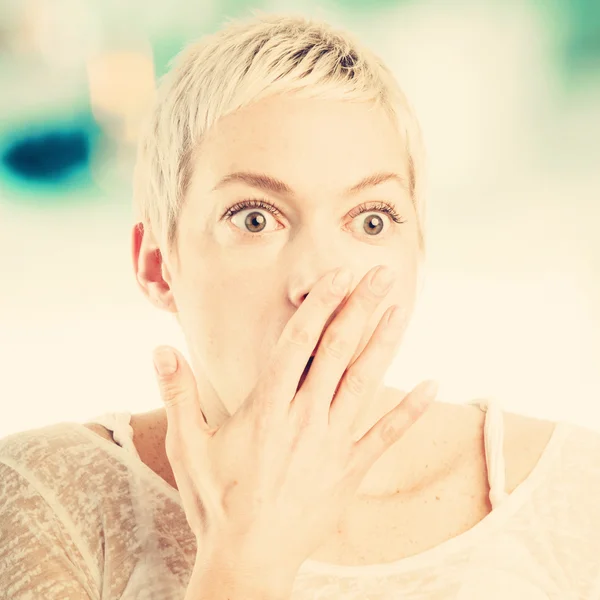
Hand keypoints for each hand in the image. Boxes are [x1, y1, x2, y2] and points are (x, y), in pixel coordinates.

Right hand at [152, 265, 437, 576]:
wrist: (248, 560)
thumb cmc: (215, 501)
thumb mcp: (187, 446)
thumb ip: (177, 393)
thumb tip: (160, 349)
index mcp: (266, 408)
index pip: (299, 343)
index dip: (320, 305)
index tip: (338, 275)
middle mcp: (304, 418)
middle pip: (338, 351)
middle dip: (360, 308)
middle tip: (381, 275)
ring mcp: (332, 444)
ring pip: (365, 382)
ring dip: (384, 342)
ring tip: (400, 309)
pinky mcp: (350, 471)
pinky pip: (386, 435)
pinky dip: (410, 411)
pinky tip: (432, 385)